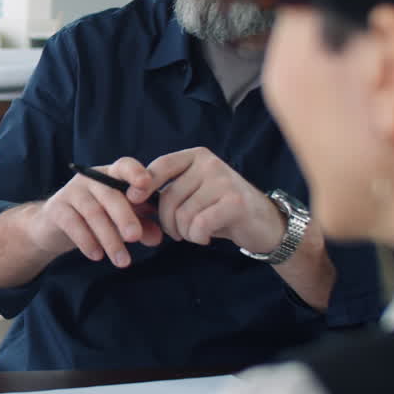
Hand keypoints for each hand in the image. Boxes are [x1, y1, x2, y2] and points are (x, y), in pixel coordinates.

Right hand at [27, 157, 163, 267]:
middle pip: (110, 194)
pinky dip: (87, 241)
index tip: (146, 186)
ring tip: (122, 261)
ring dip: (110, 239)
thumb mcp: (122, 220)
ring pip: (93, 213)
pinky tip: (97, 256)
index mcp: (112, 175)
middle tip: (135, 237)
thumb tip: (157, 238)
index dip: (136, 173)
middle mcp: (91, 178)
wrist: (55, 226)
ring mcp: (71, 191)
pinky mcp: (56, 208)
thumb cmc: (97, 219)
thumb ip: (142, 225)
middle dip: (125, 216)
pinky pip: (73, 224)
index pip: (125, 166)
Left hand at [143, 147, 285, 251]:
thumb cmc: (220, 208)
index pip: (161, 165)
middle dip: (167, 222)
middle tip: (178, 232)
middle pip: (169, 197)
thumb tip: (131, 196)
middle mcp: (210, 163)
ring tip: (196, 233)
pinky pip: (199, 224)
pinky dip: (197, 237)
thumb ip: (169, 189)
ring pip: (183, 214)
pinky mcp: (235, 203)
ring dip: (184, 232)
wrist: (263, 222)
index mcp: (196, 156)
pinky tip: (205, 237)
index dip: (142, 183)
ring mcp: (224, 181)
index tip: (132, 200)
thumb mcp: (193, 192)